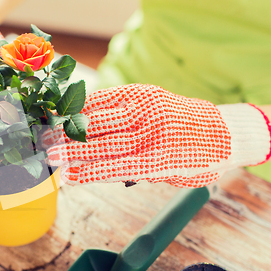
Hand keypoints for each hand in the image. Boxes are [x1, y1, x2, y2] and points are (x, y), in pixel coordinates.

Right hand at [45, 84, 270, 187]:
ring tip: (50, 133)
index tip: (64, 176)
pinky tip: (72, 114)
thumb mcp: (169, 177)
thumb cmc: (196, 161)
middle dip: (71, 149)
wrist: (222, 131)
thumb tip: (94, 169)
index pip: (113, 167)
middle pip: (102, 142)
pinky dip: (87, 107)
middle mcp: (152, 131)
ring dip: (72, 127)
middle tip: (47, 154)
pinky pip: (109, 98)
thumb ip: (134, 172)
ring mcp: (148, 108)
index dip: (85, 172)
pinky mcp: (145, 93)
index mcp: (160, 158)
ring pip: (102, 118)